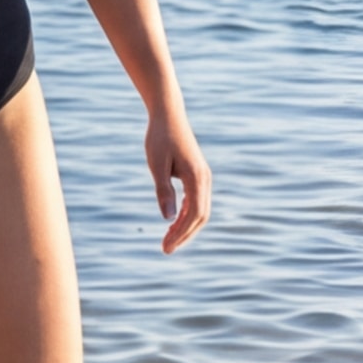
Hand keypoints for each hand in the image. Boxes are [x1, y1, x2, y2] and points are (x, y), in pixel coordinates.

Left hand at [145, 109, 213, 252]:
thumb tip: (168, 219)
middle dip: (184, 235)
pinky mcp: (198, 174)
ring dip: (186, 227)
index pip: (194, 215)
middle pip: (201, 217)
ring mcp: (203, 176)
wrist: (168, 114)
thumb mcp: (157, 165)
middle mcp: (205, 178)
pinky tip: (173, 221)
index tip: (165, 247)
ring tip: (167, 239)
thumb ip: (163, 191)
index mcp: (197, 177)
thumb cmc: (160, 137)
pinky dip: (187, 215)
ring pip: (201, 210)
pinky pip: (197, 201)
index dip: (181, 234)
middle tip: (165, 248)